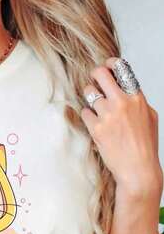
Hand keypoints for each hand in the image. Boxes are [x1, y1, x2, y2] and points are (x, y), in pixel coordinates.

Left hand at [80, 58, 161, 195]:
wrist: (137, 169)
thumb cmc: (145, 146)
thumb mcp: (150, 118)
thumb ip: (138, 102)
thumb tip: (127, 92)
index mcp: (137, 97)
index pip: (122, 68)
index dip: (111, 64)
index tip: (106, 66)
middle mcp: (122, 102)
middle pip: (100, 74)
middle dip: (95, 75)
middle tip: (94, 82)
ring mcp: (108, 115)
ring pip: (89, 93)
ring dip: (90, 98)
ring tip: (96, 108)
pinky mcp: (96, 128)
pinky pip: (84, 112)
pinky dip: (87, 116)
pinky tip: (95, 123)